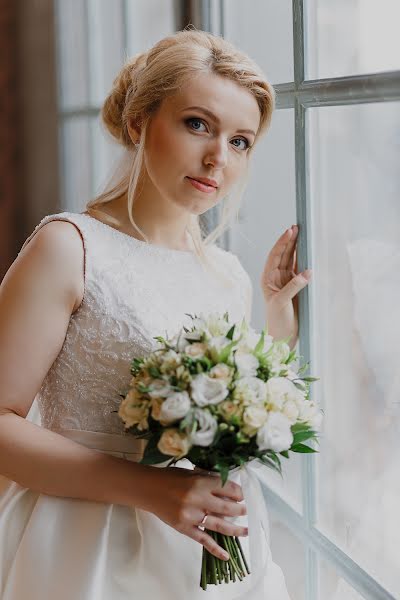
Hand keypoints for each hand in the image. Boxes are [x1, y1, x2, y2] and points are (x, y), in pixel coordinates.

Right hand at [146, 465, 247, 560]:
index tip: (244, 495)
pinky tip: (226, 555)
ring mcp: (192, 516)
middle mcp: (198, 500)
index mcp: (201, 482)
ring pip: (220, 526)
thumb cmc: (170, 478)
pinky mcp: (185, 528)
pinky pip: (204, 540)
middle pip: (227, 508)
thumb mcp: (191, 472)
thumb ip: (208, 480)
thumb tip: (228, 488)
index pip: (228, 489)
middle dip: (241, 510)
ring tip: (246, 530)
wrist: (148, 489)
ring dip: (236, 529)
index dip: (239, 493)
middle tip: (246, 511)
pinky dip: (216, 549)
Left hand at [260, 224, 311, 343]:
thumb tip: (308, 272)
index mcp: (267, 278)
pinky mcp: (296, 286)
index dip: (282, 243)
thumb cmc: (277, 320)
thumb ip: (293, 287)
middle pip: (283, 255)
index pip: (275, 256)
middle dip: (290, 241)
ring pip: (292, 260)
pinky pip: (300, 269)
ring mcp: (286, 281)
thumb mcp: (282, 303)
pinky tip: (309, 251)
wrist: (283, 336)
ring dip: (297, 248)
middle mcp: (275, 277)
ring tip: (303, 234)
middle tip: (298, 227)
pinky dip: (304, 260)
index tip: (290, 232)